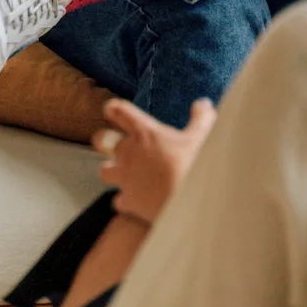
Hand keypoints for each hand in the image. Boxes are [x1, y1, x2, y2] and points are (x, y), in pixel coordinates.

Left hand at [91, 96, 217, 224]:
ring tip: (127, 176)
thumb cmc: (194, 166)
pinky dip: (126, 202)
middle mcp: (128, 152)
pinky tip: (138, 203)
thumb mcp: (202, 138)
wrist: (189, 203)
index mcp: (144, 132)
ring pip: (105, 171)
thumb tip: (204, 103)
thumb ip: (201, 118)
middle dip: (104, 141)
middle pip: (101, 139)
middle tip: (113, 145)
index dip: (114, 109)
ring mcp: (125, 177)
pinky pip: (119, 201)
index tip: (113, 110)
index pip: (119, 111)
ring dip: (114, 172)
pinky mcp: (128, 200)